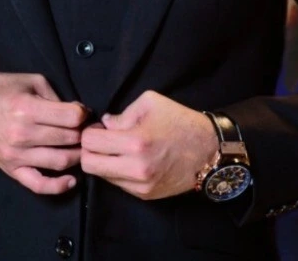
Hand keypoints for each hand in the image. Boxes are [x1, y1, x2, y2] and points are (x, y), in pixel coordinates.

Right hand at [0, 73, 87, 194]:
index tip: (83, 112)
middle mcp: (22, 134)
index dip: (83, 114)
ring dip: (77, 155)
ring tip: (80, 146)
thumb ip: (55, 96)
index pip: (71, 118)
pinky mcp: (11, 169)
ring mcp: (16, 155)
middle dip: (83, 133)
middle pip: (68, 139)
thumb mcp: (29, 80)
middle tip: (86, 129)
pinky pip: (38, 184)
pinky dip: (58, 186)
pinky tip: (71, 180)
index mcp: (26, 108)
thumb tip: (78, 112)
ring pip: (60, 161)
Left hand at [81, 90, 216, 199]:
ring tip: (116, 149)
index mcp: (135, 142)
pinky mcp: (145, 195)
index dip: (89, 132)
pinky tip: (129, 160)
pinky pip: (118, 185)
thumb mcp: (150, 102)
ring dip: (103, 162)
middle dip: (89, 150)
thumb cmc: (180, 121)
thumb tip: (105, 124)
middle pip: (89, 165)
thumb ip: (122, 113)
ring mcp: (140, 186)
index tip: (98, 128)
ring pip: (101, 177)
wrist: (209, 150)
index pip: (90, 143)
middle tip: (101, 140)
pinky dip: (117, 172)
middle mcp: (135, 168)